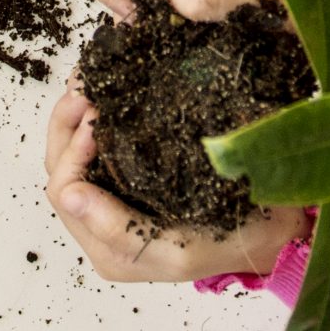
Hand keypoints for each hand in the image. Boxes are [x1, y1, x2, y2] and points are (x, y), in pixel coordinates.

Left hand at [44, 86, 302, 281]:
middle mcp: (100, 231)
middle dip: (67, 123)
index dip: (72, 149)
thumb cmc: (230, 241)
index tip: (97, 114)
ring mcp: (112, 206)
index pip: (64, 190)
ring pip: (73, 156)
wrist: (270, 234)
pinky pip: (95, 151)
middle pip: (60, 169)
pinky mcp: (127, 185)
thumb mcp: (177, 248)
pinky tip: (105, 94)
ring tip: (90, 80)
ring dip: (76, 117)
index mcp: (108, 250)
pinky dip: (93, 121)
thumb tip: (68, 195)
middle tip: (86, 84)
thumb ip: (119, 228)